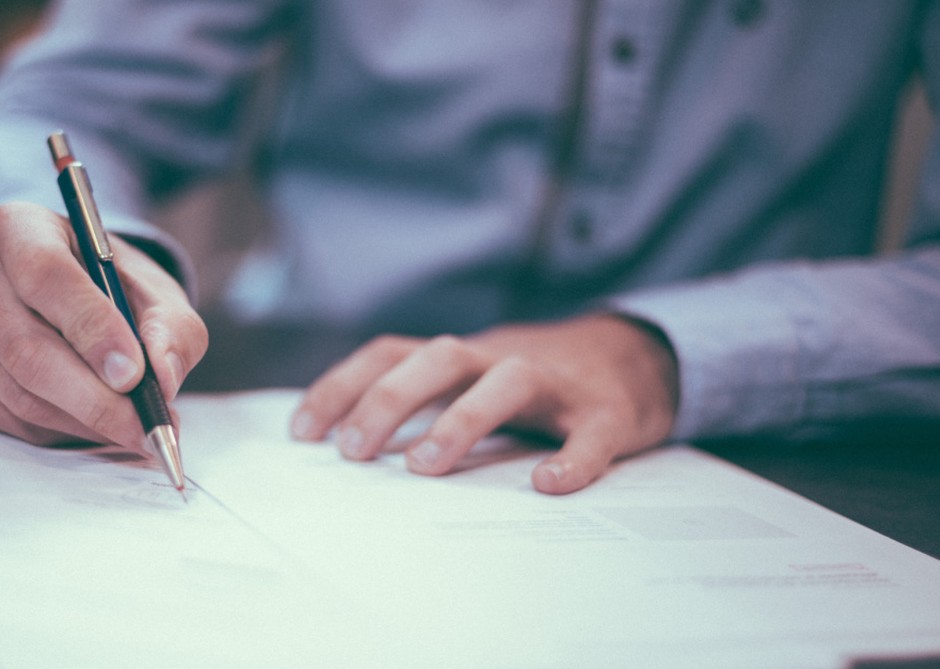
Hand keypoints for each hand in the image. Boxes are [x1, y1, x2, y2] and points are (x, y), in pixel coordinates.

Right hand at [0, 201, 206, 448]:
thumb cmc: (116, 291)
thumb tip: (162, 376)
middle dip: (94, 398)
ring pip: (19, 393)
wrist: (77, 302)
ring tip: (133, 428)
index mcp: (19, 227)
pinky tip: (93, 423)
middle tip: (145, 426)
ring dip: (84, 421)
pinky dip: (59, 431)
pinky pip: (7, 418)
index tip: (133, 373)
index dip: (90, 328)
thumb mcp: (159, 296)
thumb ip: (171, 330)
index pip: (45, 275)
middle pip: (27, 348)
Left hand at [290, 315, 678, 493]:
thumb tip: (346, 448)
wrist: (637, 357)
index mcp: (461, 357)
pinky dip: (572, 458)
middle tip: (353, 452)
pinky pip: (590, 433)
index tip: (302, 432)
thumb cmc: (533, 383)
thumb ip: (421, 402)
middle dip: (389, 399)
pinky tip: (549, 485)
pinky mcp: (608, 412)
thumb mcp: (471, 380)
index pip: (390, 354)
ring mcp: (556, 383)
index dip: (343, 386)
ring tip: (424, 467)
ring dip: (462, 419)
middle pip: (439, 358)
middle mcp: (500, 359)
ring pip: (507, 382)